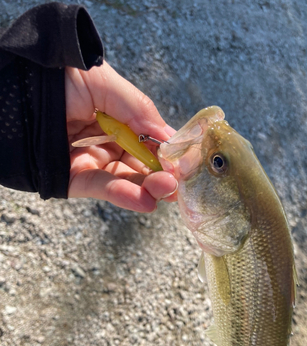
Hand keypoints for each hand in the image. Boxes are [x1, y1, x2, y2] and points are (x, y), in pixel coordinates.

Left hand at [65, 61, 176, 212]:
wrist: (13, 89)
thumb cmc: (56, 77)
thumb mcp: (103, 82)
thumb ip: (138, 108)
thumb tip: (169, 137)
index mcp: (111, 117)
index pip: (145, 139)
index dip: (164, 150)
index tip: (184, 160)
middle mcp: (101, 141)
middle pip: (137, 163)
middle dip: (160, 174)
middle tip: (179, 182)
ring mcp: (86, 162)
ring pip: (122, 179)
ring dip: (147, 188)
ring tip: (167, 190)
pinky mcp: (71, 180)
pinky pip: (99, 188)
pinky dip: (122, 195)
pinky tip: (145, 200)